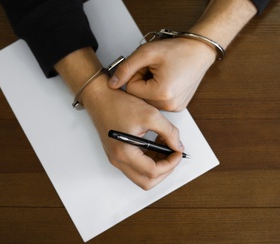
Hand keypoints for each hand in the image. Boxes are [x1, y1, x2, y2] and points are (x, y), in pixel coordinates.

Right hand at [82, 74, 183, 189]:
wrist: (100, 98)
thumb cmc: (119, 104)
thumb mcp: (150, 115)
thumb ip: (169, 132)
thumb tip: (179, 147)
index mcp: (124, 153)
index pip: (152, 172)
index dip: (170, 164)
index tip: (178, 152)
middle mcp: (118, 160)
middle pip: (147, 182)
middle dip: (165, 171)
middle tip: (174, 155)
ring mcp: (117, 159)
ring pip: (142, 176)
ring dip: (158, 166)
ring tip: (166, 148)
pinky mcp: (119, 154)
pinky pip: (137, 167)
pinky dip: (150, 161)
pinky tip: (157, 145)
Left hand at [108, 38, 215, 110]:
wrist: (199, 51)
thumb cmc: (178, 50)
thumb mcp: (147, 53)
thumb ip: (125, 68)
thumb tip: (112, 83)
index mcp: (161, 93)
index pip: (131, 89)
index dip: (136, 74)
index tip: (147, 65)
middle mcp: (169, 105)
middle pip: (139, 97)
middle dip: (142, 81)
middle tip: (155, 68)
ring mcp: (175, 107)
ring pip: (148, 100)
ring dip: (150, 86)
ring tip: (163, 73)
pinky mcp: (178, 106)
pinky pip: (158, 101)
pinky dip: (159, 90)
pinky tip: (168, 80)